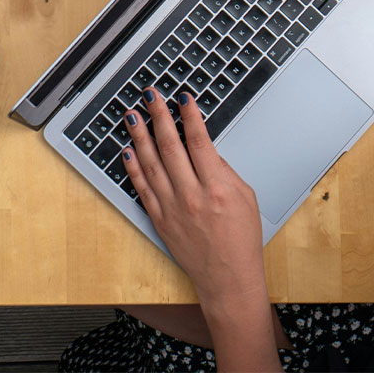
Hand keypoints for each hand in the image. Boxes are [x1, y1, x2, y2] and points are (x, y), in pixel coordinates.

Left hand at [122, 88, 266, 307]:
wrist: (228, 279)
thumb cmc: (241, 239)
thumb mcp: (246, 197)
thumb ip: (224, 169)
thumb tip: (204, 147)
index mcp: (217, 188)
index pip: (199, 141)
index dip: (189, 115)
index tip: (183, 97)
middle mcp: (191, 196)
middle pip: (170, 146)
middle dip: (159, 116)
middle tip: (150, 96)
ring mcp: (172, 208)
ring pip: (151, 163)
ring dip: (139, 136)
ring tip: (132, 115)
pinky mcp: (159, 219)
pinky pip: (142, 188)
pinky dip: (133, 168)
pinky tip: (128, 150)